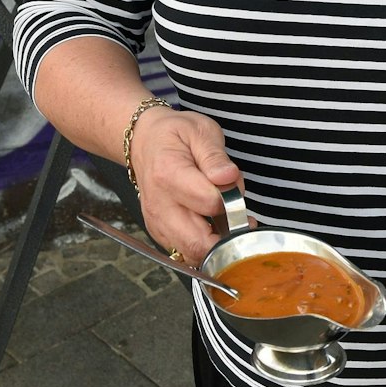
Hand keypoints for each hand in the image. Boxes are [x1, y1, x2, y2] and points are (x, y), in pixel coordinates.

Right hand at [130, 106, 241, 265]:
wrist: (144, 142)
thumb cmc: (175, 135)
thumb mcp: (200, 131)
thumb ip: (216, 157)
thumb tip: (228, 178)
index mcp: (169, 175)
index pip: (210, 204)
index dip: (232, 199)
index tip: (235, 187)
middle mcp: (160, 206)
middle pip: (199, 243)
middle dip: (228, 235)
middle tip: (241, 216)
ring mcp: (157, 224)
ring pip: (193, 254)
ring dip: (216, 243)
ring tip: (225, 217)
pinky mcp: (159, 234)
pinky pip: (186, 253)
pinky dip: (204, 246)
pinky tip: (211, 225)